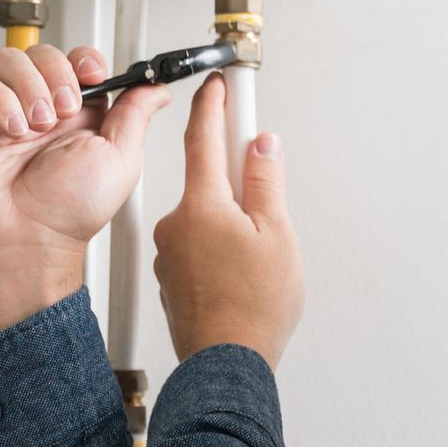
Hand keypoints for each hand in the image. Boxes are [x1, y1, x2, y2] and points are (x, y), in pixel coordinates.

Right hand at [0, 44, 170, 338]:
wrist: (27, 241)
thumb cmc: (71, 213)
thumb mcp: (121, 159)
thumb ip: (136, 114)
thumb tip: (157, 87)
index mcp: (78, 117)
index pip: (77, 62)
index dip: (84, 59)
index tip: (92, 74)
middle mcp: (41, 111)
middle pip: (43, 54)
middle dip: (57, 74)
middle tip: (63, 109)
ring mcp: (4, 114)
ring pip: (9, 61)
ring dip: (29, 86)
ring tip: (37, 125)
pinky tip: (12, 129)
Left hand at [152, 70, 303, 369]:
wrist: (227, 363)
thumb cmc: (253, 307)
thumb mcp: (278, 235)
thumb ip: (267, 183)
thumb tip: (261, 147)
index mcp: (203, 205)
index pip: (203, 137)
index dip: (213, 105)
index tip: (217, 84)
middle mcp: (176, 223)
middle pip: (209, 184)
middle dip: (239, 188)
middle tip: (267, 212)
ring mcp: (169, 253)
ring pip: (206, 220)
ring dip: (231, 226)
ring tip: (259, 260)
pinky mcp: (171, 278)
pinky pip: (197, 248)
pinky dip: (219, 251)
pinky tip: (241, 275)